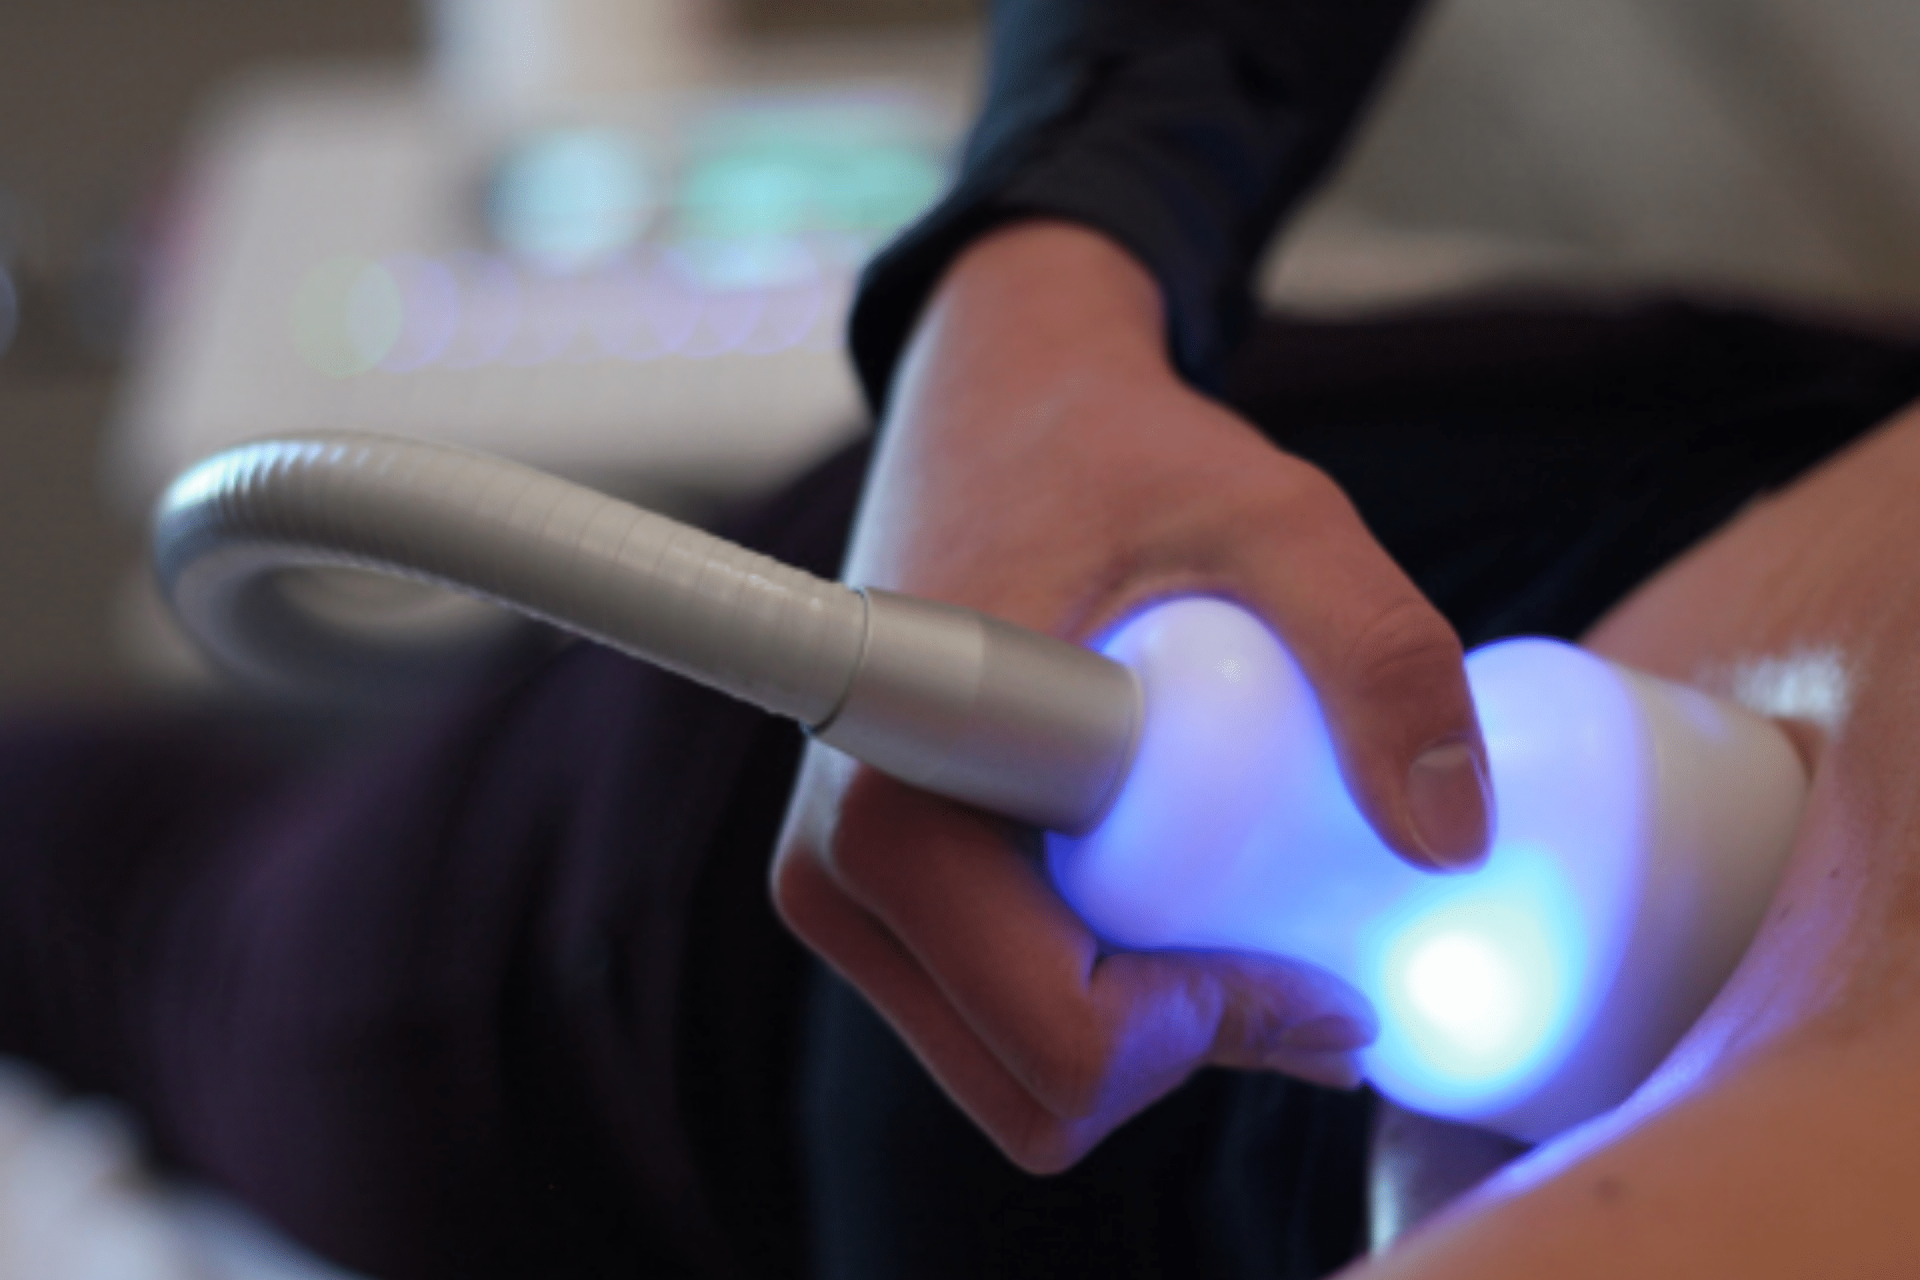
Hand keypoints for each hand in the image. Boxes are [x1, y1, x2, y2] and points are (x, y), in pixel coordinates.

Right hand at [771, 221, 1489, 1171]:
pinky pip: (996, 1016)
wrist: (993, 403)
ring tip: (1239, 906)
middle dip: (1191, 1047)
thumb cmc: (1113, 451)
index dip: (1218, 1033)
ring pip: (1017, 1070)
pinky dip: (1101, 996)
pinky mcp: (866, 890)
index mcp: (899, 803)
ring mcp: (838, 889)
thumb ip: (1382, 653)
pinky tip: (1168, 891)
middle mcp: (834, 871)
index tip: (1320, 963)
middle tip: (1302, 954)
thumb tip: (1454, 844)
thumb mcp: (1275, 516)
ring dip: (1150, 1030)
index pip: (1062, 1041)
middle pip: (1039, 1085)